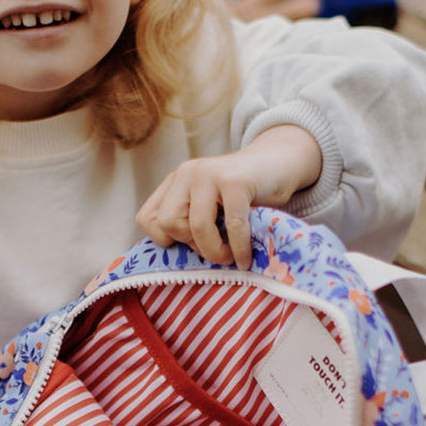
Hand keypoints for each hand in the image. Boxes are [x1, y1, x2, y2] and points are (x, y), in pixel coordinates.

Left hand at [136, 124, 320, 269]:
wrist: (279, 163)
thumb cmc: (244, 196)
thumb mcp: (208, 205)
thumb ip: (188, 222)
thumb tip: (175, 262)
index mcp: (175, 181)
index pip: (146, 219)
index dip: (166, 240)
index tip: (191, 244)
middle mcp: (187, 173)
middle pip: (168, 224)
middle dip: (191, 245)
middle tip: (214, 247)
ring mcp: (210, 174)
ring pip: (196, 227)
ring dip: (215, 251)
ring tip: (229, 257)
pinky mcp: (236, 181)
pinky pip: (232, 226)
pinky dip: (239, 249)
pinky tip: (245, 259)